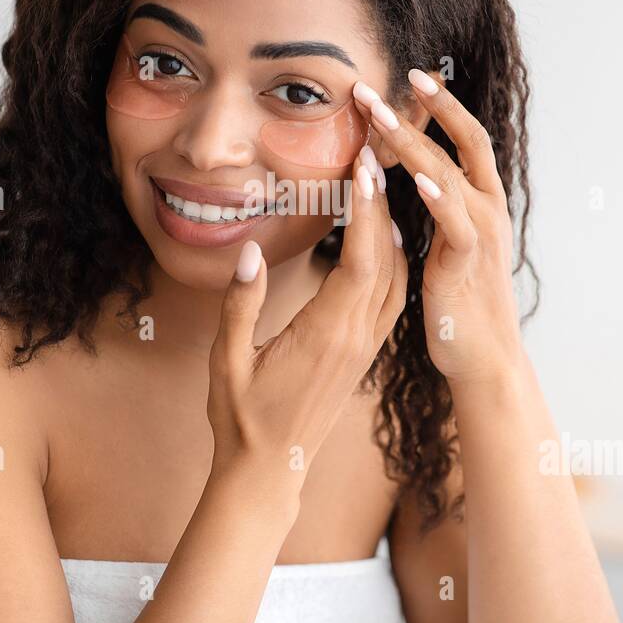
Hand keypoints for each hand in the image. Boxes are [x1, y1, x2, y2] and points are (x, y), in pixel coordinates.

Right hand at [206, 149, 406, 484]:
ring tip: (383, 181)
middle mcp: (357, 337)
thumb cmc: (240, 417)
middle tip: (376, 152)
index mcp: (327, 334)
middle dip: (383, 202)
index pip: (360, 260)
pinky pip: (393, 296)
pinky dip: (394, 259)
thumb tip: (250, 252)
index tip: (363, 164)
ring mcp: (367, 346)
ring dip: (393, 227)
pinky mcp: (366, 352)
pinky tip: (386, 236)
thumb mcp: (227, 361)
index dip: (366, 210)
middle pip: (385, 258)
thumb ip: (241, 305)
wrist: (269, 471)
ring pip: (396, 275)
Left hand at [353, 72, 521, 383]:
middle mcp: (488, 210)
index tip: (412, 78)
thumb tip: (418, 181)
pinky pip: (454, 224)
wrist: (484, 356)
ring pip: (450, 176)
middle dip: (426, 110)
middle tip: (383, 84)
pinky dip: (437, 197)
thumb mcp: (451, 246)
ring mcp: (482, 235)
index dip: (443, 107)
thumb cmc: (462, 303)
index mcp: (482, 202)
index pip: (466, 140)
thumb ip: (441, 212)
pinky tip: (415, 176)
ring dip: (415, 144)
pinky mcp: (467, 265)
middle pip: (464, 143)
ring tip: (383, 117)